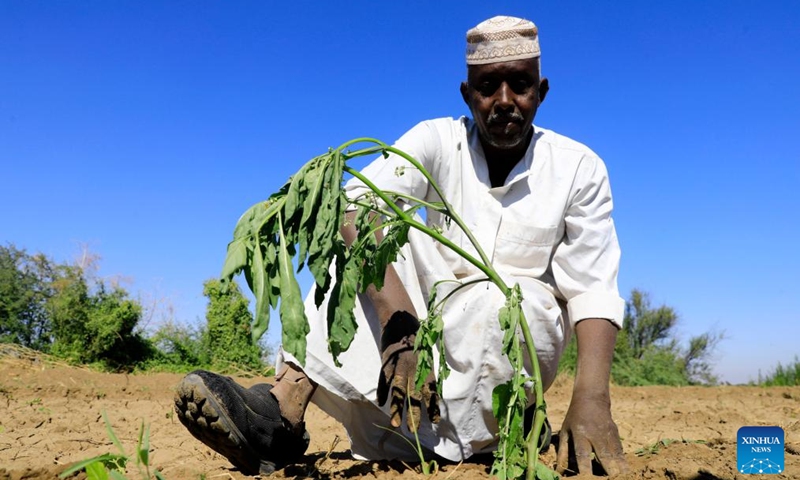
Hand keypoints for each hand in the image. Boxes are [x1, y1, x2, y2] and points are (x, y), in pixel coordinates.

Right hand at [376, 311, 439, 430]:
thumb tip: (431, 392)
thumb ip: (426, 373)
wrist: (400, 320)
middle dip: (413, 413)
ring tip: (395, 423)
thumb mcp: (426, 356)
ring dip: (396, 408)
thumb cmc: (416, 339)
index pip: (431, 390)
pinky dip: (382, 392)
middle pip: (413, 395)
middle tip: (413, 430)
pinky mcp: (386, 362)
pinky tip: (380, 403)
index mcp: (425, 367)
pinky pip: (383, 380)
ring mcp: (398, 366)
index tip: (434, 421)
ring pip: (397, 391)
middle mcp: (413, 368)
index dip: (432, 406)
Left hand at [556, 394, 628, 476]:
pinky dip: (624, 462)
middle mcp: (595, 435)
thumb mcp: (565, 431)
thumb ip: (562, 452)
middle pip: (604, 456)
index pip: (582, 454)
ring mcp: (608, 434)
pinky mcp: (617, 434)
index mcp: (580, 434)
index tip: (587, 478)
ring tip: (623, 478)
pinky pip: (621, 452)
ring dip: (620, 468)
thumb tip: (559, 470)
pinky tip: (627, 472)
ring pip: (616, 455)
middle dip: (608, 470)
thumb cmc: (574, 417)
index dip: (585, 468)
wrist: (592, 398)